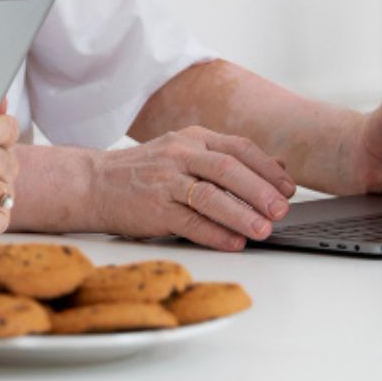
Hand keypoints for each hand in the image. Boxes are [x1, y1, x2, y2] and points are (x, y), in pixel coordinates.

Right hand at [91, 127, 296, 251]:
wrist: (92, 183)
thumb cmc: (145, 172)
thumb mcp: (185, 152)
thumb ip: (227, 158)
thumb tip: (281, 166)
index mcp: (192, 138)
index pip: (239, 148)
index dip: (267, 169)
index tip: (289, 189)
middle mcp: (180, 154)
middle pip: (228, 168)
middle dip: (260, 190)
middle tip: (282, 210)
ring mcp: (165, 180)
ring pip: (210, 195)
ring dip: (241, 214)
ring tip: (263, 230)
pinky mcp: (153, 208)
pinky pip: (190, 221)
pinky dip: (214, 233)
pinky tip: (233, 242)